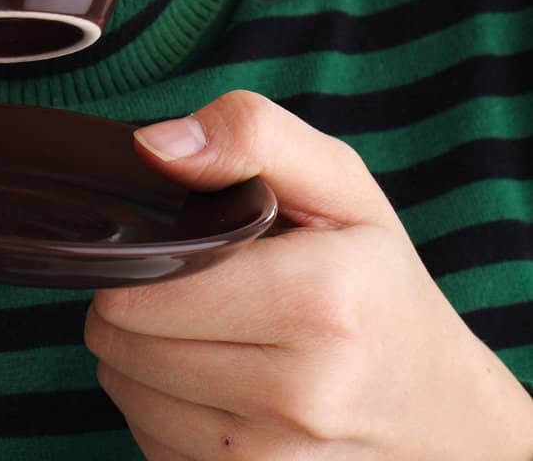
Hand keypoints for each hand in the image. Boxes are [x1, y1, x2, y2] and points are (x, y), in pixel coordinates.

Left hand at [84, 90, 532, 458]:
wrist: (439, 409)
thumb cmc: (379, 284)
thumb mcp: (339, 183)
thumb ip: (250, 134)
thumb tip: (156, 144)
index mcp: (318, 302)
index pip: (148, 289)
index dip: (139, 258)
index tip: (176, 246)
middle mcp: (298, 396)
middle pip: (124, 344)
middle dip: (135, 303)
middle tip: (188, 286)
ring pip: (126, 396)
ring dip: (141, 357)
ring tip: (198, 330)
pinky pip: (149, 443)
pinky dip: (160, 408)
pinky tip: (207, 381)